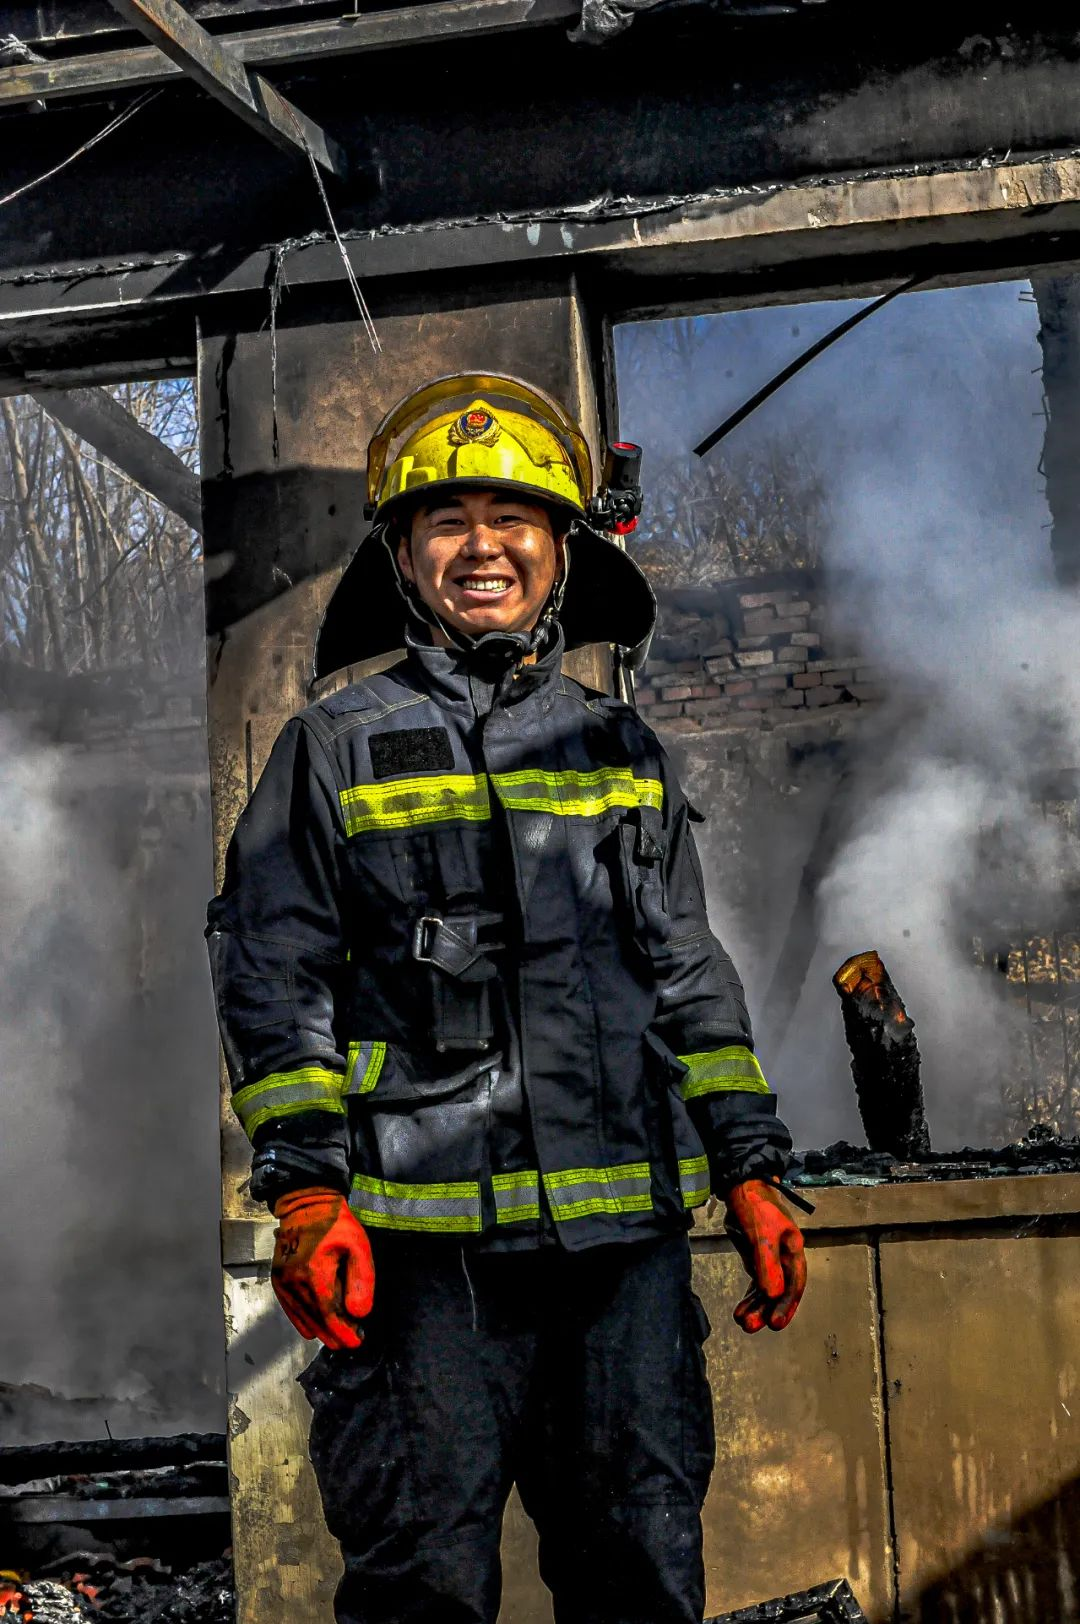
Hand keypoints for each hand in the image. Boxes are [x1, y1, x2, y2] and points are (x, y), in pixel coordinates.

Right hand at [271, 1187, 374, 1348]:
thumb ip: (361, 1280)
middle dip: (334, 1334)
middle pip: (316, 1319)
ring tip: (337, 1338)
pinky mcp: (278, 1280)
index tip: (357, 1342)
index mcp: (315, 1271)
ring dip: (320, 1330)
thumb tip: (359, 1314)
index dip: (343, 1332)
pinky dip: (302, 1322)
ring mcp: (283, 1281)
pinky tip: (313, 1330)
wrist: (306, 1205)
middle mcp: (294, 1280)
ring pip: (303, 1316)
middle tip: (351, 1341)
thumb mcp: (358, 1246)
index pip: (330, 1313)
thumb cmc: (336, 1224)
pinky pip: (290, 1309)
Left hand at [724, 1179, 805, 1333]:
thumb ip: (767, 1264)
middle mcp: (785, 1256)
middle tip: (751, 1328)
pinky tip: (741, 1309)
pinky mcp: (758, 1257)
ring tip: (742, 1323)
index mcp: (793, 1248)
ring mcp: (771, 1258)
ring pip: (767, 1289)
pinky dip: (751, 1296)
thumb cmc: (755, 1205)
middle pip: (780, 1290)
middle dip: (767, 1310)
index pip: (795, 1283)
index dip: (786, 1304)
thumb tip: (773, 1295)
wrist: (740, 1185)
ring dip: (756, 1306)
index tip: (774, 1324)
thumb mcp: (761, 1234)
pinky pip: (757, 1283)